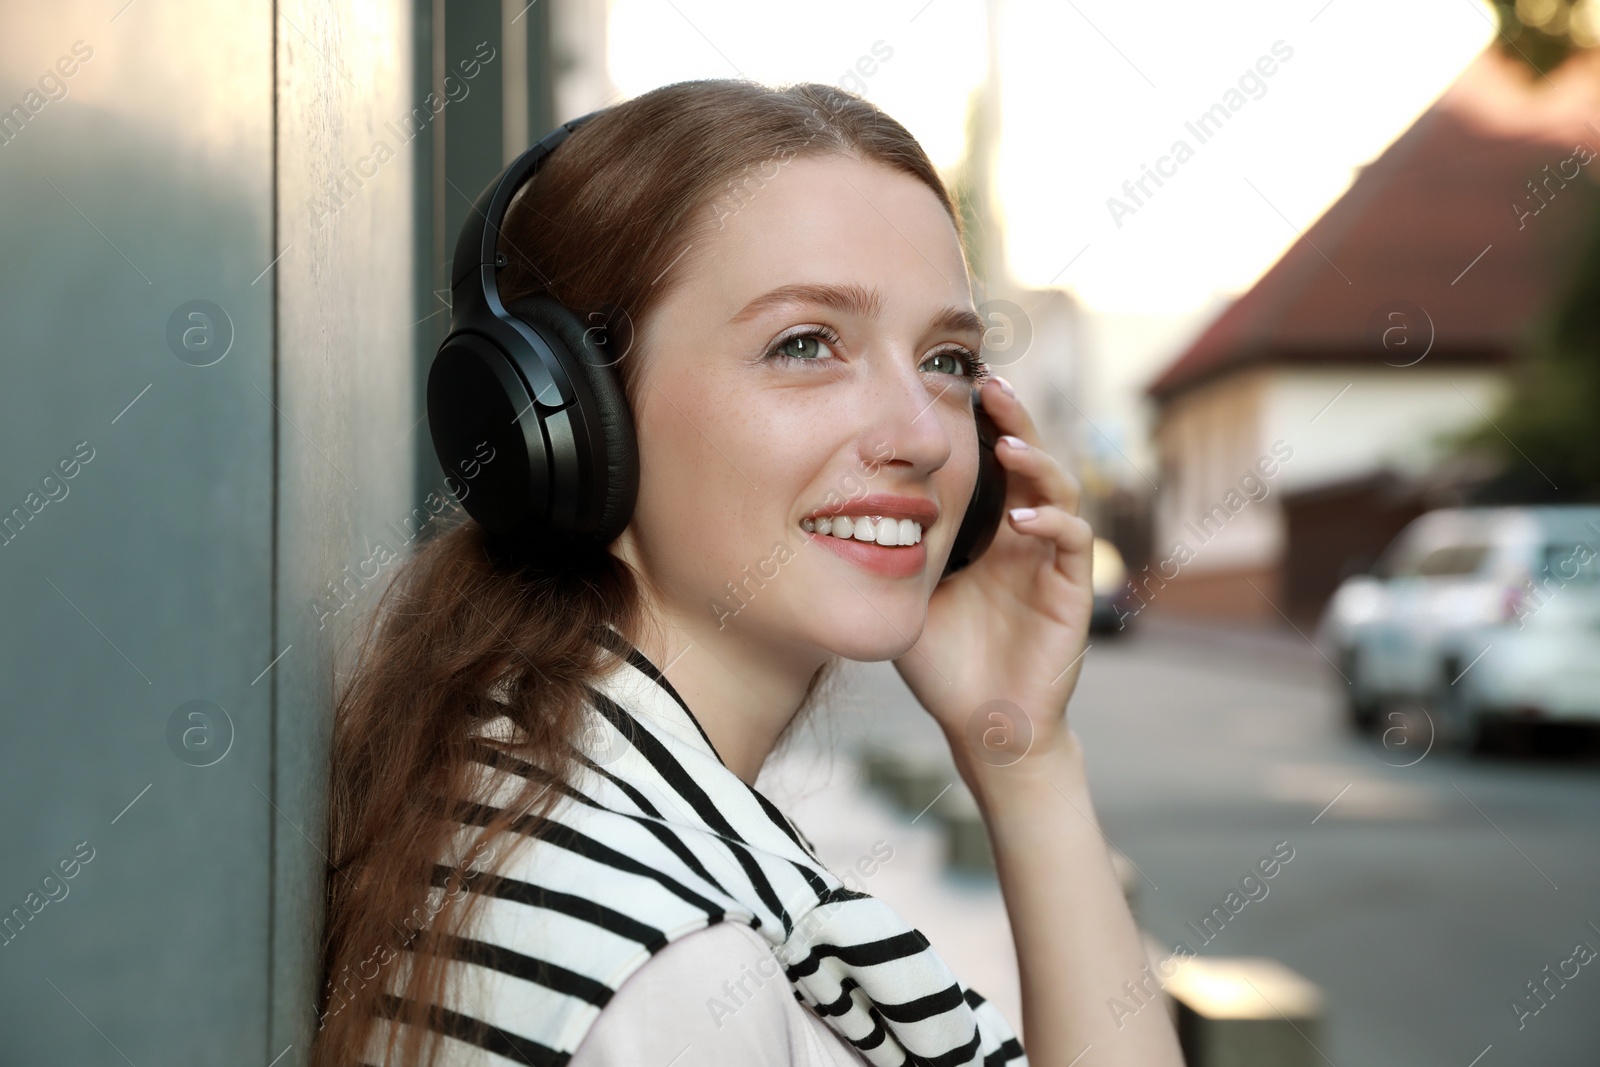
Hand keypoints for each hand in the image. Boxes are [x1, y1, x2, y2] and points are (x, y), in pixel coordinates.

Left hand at [892, 376, 1094, 778]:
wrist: (982, 725)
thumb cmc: (943, 662)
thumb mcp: (906, 593)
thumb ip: (890, 551)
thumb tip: (834, 509)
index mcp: (988, 532)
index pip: (991, 463)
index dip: (980, 425)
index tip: (954, 387)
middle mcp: (1025, 538)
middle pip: (1030, 461)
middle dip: (1013, 420)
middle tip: (990, 386)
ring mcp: (1051, 562)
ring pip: (1060, 492)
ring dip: (1037, 463)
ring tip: (1007, 445)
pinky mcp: (1072, 592)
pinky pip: (1072, 544)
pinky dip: (1052, 524)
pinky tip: (1023, 517)